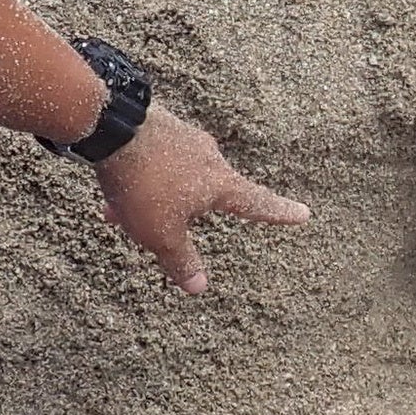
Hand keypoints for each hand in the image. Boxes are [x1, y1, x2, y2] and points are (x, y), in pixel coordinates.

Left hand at [94, 105, 310, 294]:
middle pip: (209, 192)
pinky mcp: (160, 126)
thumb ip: (182, 260)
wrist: (112, 126)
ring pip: (177, 177)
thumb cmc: (144, 184)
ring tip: (123, 212)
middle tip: (166, 229)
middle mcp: (209, 158)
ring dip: (157, 197)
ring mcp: (185, 138)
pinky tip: (115, 192)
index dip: (280, 213)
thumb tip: (200, 288)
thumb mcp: (161, 234)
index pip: (258, 203)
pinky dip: (143, 181)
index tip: (303, 213)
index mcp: (220, 184)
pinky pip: (157, 161)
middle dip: (187, 213)